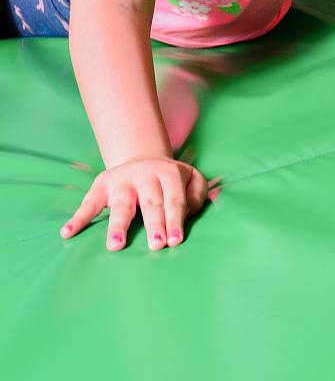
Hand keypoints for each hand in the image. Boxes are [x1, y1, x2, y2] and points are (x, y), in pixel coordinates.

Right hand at [60, 157, 207, 250]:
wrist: (142, 158)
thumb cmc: (170, 180)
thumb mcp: (191, 178)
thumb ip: (197, 193)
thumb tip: (189, 211)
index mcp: (169, 173)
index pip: (173, 200)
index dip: (174, 220)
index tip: (174, 241)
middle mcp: (145, 175)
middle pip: (150, 203)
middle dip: (154, 224)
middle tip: (156, 245)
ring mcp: (121, 180)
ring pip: (121, 204)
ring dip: (118, 225)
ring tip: (115, 245)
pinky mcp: (101, 185)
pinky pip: (88, 203)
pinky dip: (77, 218)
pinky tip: (67, 232)